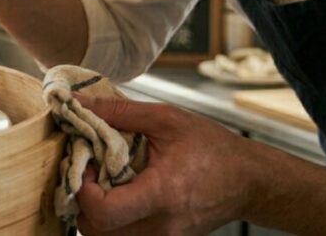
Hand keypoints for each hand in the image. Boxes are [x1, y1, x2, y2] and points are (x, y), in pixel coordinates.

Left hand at [74, 95, 256, 235]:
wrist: (249, 180)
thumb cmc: (211, 147)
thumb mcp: (165, 118)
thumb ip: (117, 111)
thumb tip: (76, 102)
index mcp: (161, 194)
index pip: (103, 212)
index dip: (83, 190)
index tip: (89, 166)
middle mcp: (161, 226)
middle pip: (96, 232)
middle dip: (83, 203)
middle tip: (92, 174)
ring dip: (96, 214)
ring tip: (106, 185)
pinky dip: (114, 222)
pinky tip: (122, 196)